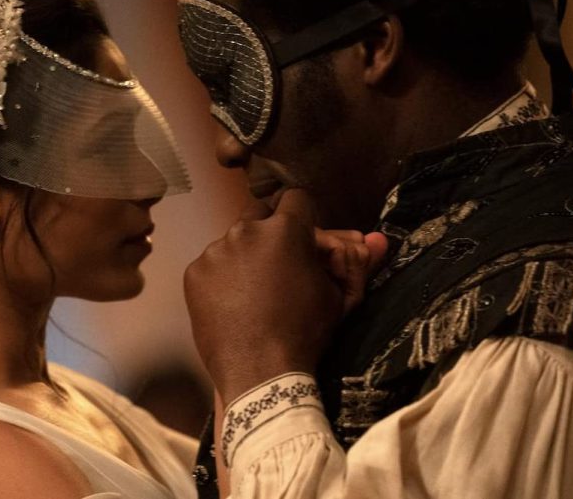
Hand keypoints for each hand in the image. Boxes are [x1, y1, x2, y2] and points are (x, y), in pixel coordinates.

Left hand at [184, 189, 386, 403]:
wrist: (260, 373)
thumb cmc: (306, 333)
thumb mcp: (340, 297)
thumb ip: (356, 262)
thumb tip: (377, 239)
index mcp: (285, 229)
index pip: (296, 198)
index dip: (303, 217)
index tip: (304, 239)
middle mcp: (246, 230)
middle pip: (260, 214)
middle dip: (272, 231)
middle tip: (282, 264)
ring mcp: (216, 251)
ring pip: (234, 240)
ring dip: (247, 255)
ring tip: (258, 288)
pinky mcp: (194, 272)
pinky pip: (213, 264)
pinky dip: (223, 277)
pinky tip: (235, 301)